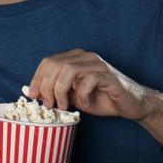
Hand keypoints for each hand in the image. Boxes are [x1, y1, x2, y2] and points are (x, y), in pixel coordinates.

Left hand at [26, 49, 149, 119]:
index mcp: (75, 58)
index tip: (32, 95)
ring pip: (69, 70)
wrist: (130, 105)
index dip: (36, 78)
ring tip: (63, 105)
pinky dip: (82, 94)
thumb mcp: (72, 97)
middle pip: (56, 65)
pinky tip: (86, 104)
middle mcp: (86, 57)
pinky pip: (89, 80)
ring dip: (61, 90)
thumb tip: (35, 93)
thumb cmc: (101, 99)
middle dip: (47, 87)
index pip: (48, 62)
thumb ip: (56, 92)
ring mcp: (99, 64)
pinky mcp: (110, 75)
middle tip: (49, 104)